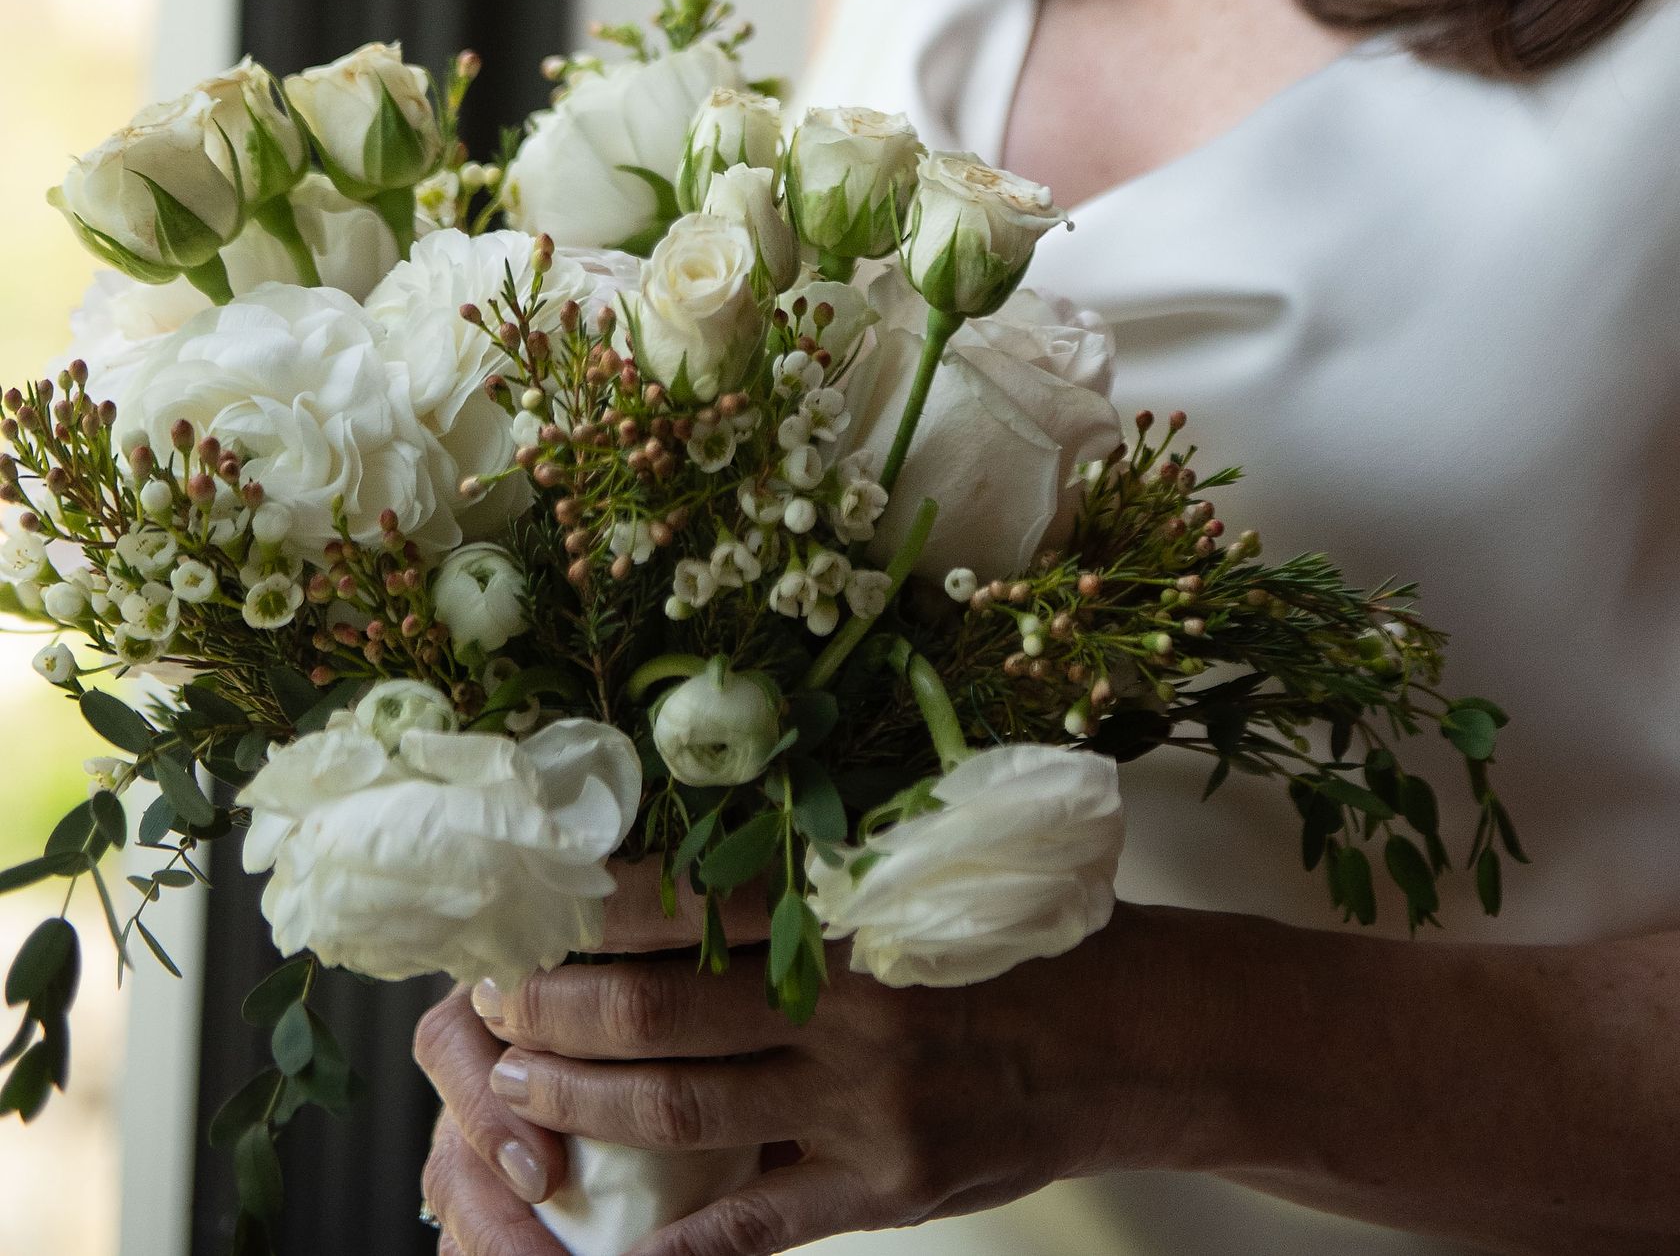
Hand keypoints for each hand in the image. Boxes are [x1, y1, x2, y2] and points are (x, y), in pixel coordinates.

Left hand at [418, 900, 1169, 1255]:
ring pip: (681, 1114)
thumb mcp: (922, 876)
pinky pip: (757, 1222)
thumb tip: (682, 873)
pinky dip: (675, 1236)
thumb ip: (813, 885)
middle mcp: (846, 1008)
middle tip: (491, 995)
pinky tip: (607, 1237)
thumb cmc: (1019, 934)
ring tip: (517, 1083)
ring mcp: (861, 1109)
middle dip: (554, 1006)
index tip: (532, 907)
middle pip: (656, 1014)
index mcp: (849, 913)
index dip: (591, 913)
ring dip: (580, 1099)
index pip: (683, 906)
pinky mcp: (883, 1187)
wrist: (1130, 1035)